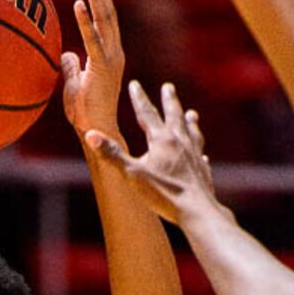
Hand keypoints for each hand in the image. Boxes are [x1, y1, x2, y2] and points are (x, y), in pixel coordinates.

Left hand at [61, 0, 124, 143]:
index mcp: (109, 55)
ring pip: (105, 22)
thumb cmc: (85, 112)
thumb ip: (70, 67)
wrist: (96, 131)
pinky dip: (85, 22)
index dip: (101, 0)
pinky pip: (92, 40)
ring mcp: (110, 59)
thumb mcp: (72, 83)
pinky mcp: (102, 68)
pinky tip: (79, 3)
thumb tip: (65, 54)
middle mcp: (114, 53)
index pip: (106, 22)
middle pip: (109, 15)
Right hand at [84, 80, 215, 223]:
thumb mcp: (132, 174)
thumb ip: (112, 154)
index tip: (135, 84)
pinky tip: (202, 155)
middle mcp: (180, 143)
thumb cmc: (163, 193)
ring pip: (192, 133)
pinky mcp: (203, 172)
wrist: (196, 210)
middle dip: (169, 101)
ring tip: (192, 114)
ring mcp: (194, 156)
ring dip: (189, 122)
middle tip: (168, 87)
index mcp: (162, 140)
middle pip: (174, 116)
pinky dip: (199, 152)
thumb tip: (90, 134)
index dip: (139, 98)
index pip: (148, 113)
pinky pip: (200, 156)